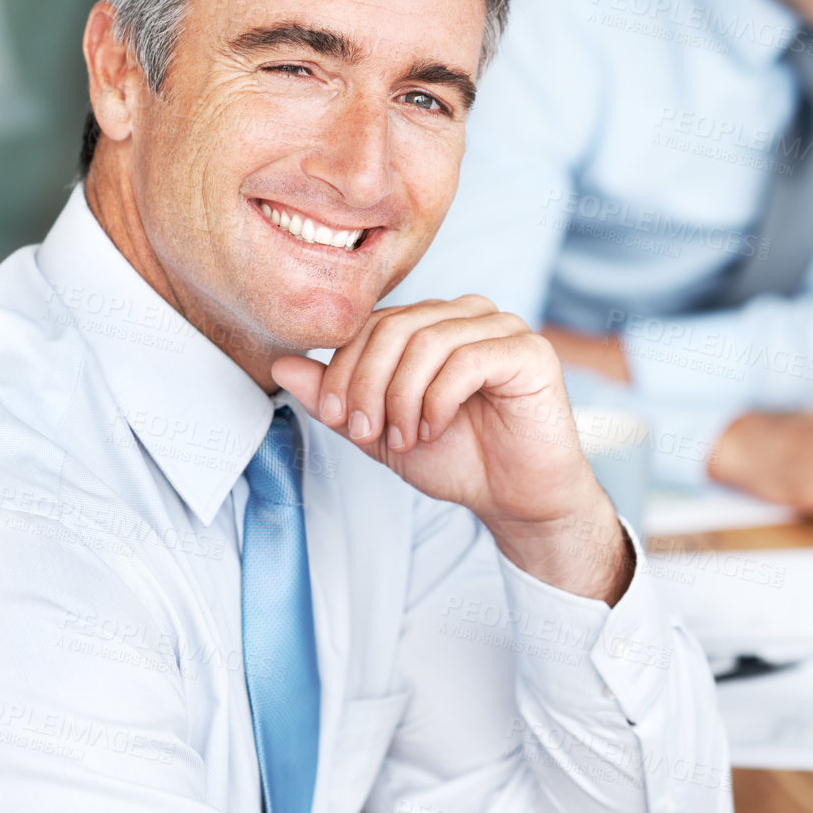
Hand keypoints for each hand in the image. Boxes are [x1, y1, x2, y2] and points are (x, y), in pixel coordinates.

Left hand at [271, 296, 631, 602]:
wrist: (515, 498)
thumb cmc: (458, 458)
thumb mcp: (380, 430)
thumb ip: (335, 398)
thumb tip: (282, 365)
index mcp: (434, 321)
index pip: (374, 323)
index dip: (345, 367)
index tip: (335, 417)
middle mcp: (468, 314)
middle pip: (397, 327)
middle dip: (367, 383)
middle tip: (363, 431)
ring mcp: (503, 327)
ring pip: (428, 340)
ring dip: (402, 397)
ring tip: (403, 439)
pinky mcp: (531, 351)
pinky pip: (469, 359)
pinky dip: (438, 399)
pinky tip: (435, 429)